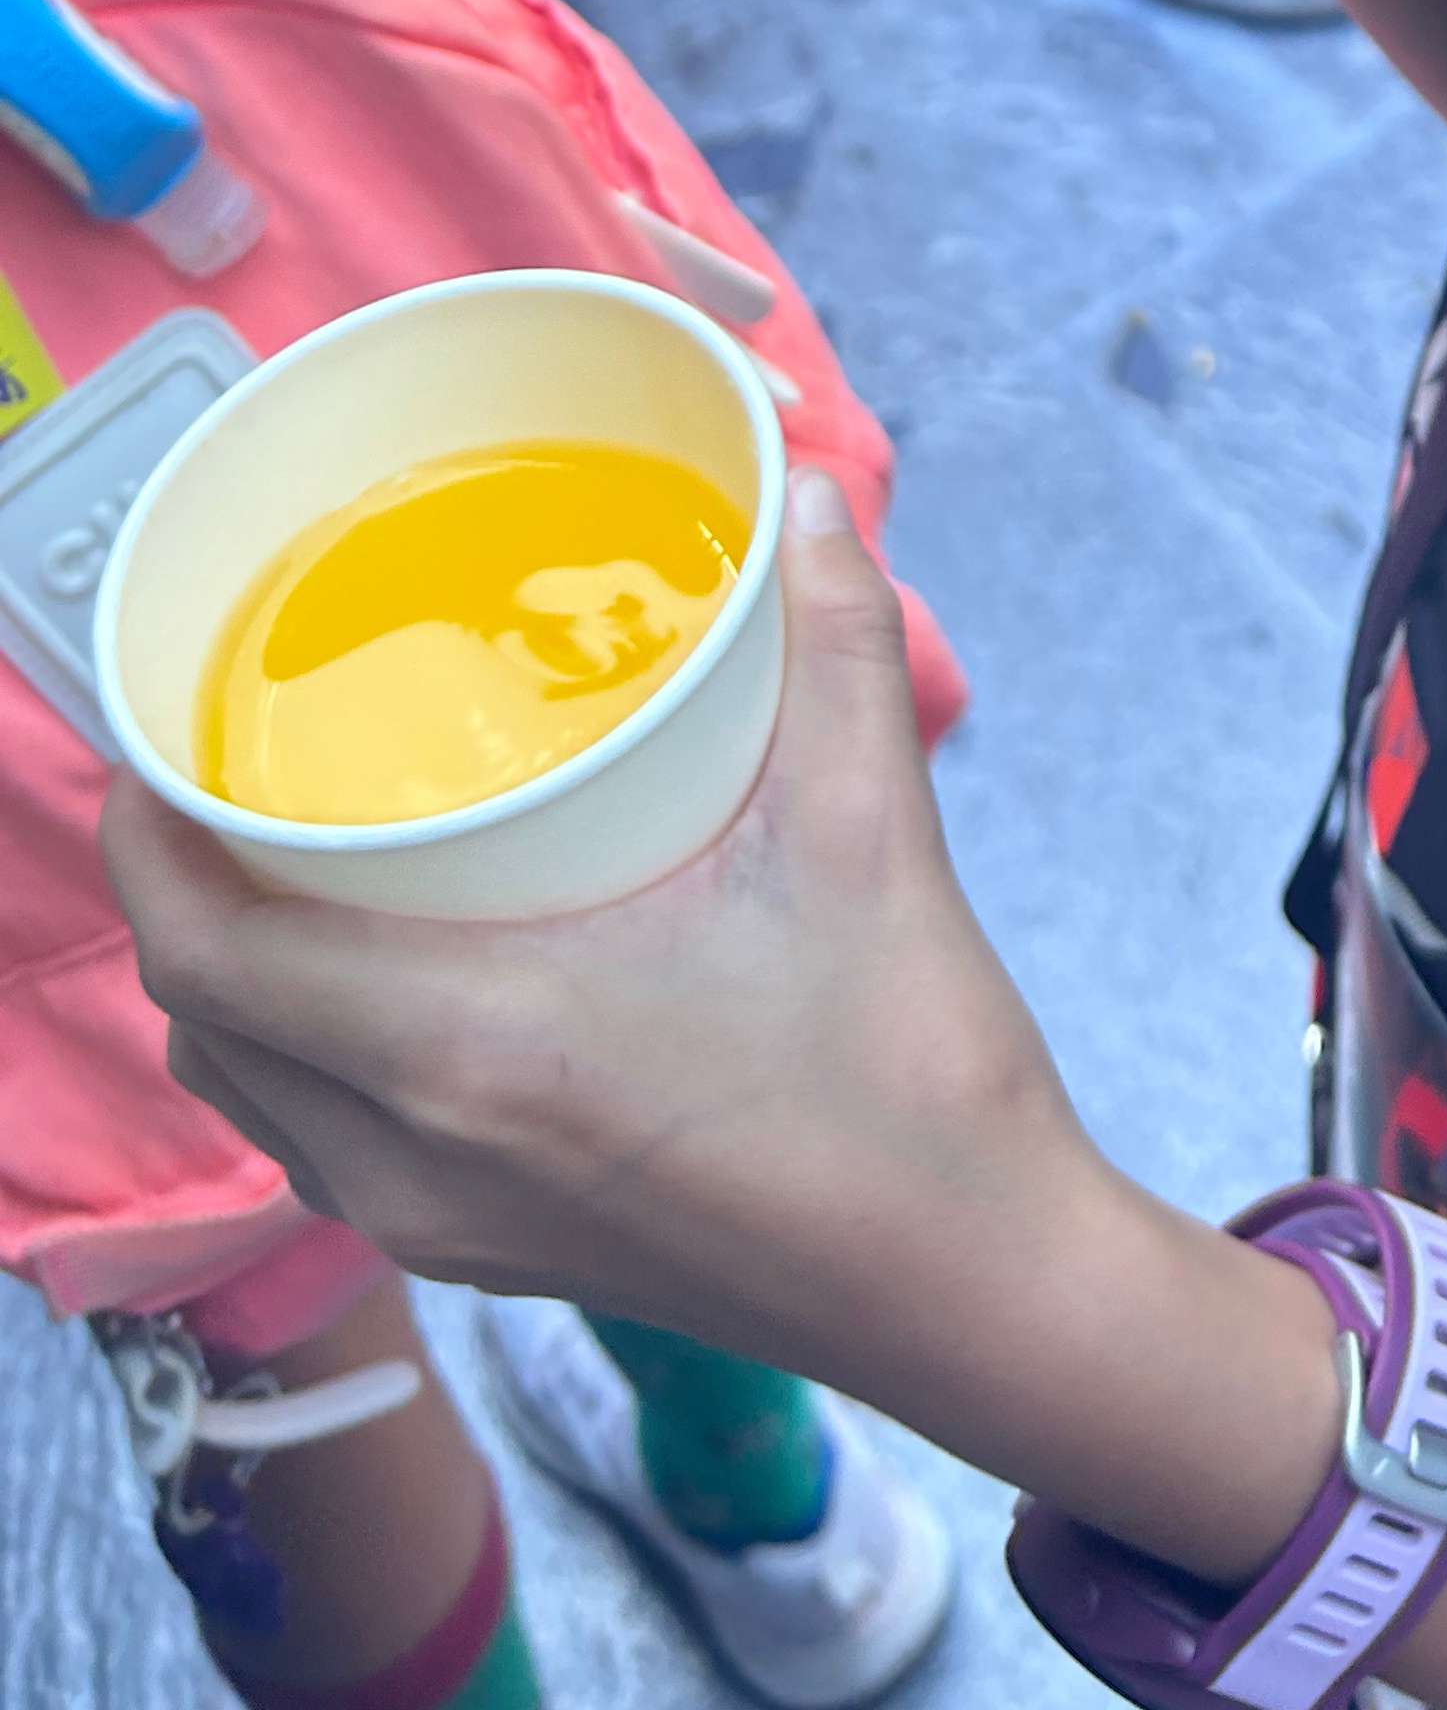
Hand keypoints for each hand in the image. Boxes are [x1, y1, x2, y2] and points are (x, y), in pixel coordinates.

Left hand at [100, 482, 1091, 1395]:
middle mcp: (423, 1156)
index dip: (144, 842)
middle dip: (181, 892)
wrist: (970, 1281)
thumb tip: (808, 497)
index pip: (206, 956)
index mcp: (473, 1050)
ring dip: (240, 979)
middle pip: (204, 1023)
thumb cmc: (908, 1079)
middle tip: (232, 760)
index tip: (154, 734)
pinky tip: (396, 965)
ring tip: (296, 851)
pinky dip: (309, 1048)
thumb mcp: (870, 831)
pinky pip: (329, 1143)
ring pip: (259, 1094)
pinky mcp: (494, 1255)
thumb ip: (836, 645)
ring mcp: (451, 1226)